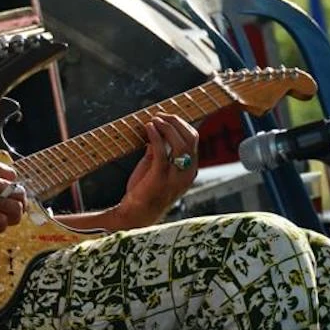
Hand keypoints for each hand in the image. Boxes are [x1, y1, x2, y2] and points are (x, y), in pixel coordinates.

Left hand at [113, 112, 199, 227]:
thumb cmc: (144, 193)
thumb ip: (159, 152)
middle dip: (176, 122)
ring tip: (154, 119)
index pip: (193, 140)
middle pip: (190, 139)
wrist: (135, 214)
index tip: (165, 117)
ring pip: (180, 143)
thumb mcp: (154, 168)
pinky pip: (162, 150)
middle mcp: (187, 173)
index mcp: (189, 170)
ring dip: (167, 127)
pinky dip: (156, 135)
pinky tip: (148, 128)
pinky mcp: (160, 177)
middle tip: (160, 115)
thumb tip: (157, 134)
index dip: (180, 125)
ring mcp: (175, 176)